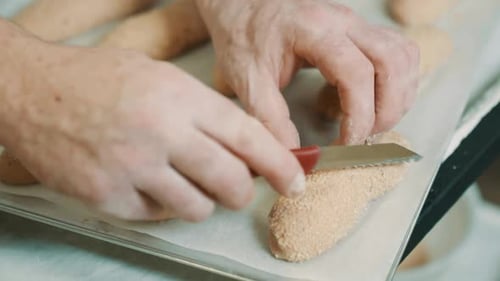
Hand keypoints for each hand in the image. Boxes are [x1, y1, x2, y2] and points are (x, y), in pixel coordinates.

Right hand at [1, 39, 304, 220]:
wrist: (34, 92)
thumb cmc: (98, 78)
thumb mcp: (161, 76)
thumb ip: (204, 111)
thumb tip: (244, 145)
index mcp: (180, 99)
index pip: (248, 138)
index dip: (279, 164)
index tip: (295, 180)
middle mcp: (161, 134)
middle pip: (231, 182)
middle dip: (243, 190)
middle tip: (239, 186)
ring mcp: (133, 169)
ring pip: (198, 208)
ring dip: (202, 201)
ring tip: (184, 181)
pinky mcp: (109, 197)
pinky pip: (158, 216)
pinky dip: (162, 205)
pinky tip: (147, 183)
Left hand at [196, 0, 419, 144]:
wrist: (240, 6)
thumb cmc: (242, 37)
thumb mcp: (248, 82)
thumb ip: (271, 121)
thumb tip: (297, 157)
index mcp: (313, 31)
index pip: (356, 73)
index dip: (360, 115)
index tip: (348, 143)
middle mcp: (342, 21)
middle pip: (392, 62)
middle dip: (387, 109)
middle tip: (364, 137)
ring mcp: (354, 23)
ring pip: (402, 55)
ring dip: (397, 95)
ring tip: (370, 121)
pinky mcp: (358, 30)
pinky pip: (397, 51)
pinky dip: (395, 80)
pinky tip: (369, 99)